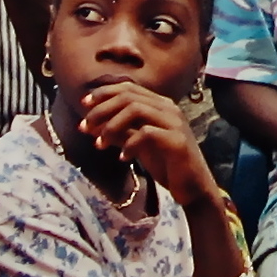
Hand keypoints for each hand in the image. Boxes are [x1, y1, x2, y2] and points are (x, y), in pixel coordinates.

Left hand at [78, 82, 218, 207]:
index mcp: (160, 104)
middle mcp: (168, 108)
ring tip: (99, 143)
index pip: (128, 88)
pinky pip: (146, 133)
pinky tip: (122, 158)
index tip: (83, 105)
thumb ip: (118, 132)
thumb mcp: (137, 145)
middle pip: (128, 96)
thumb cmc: (166, 164)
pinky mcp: (177, 141)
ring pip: (135, 109)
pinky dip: (129, 144)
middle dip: (101, 110)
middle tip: (84, 127)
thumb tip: (90, 125)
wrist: (193, 188)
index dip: (103, 93)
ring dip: (111, 125)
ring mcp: (175, 122)